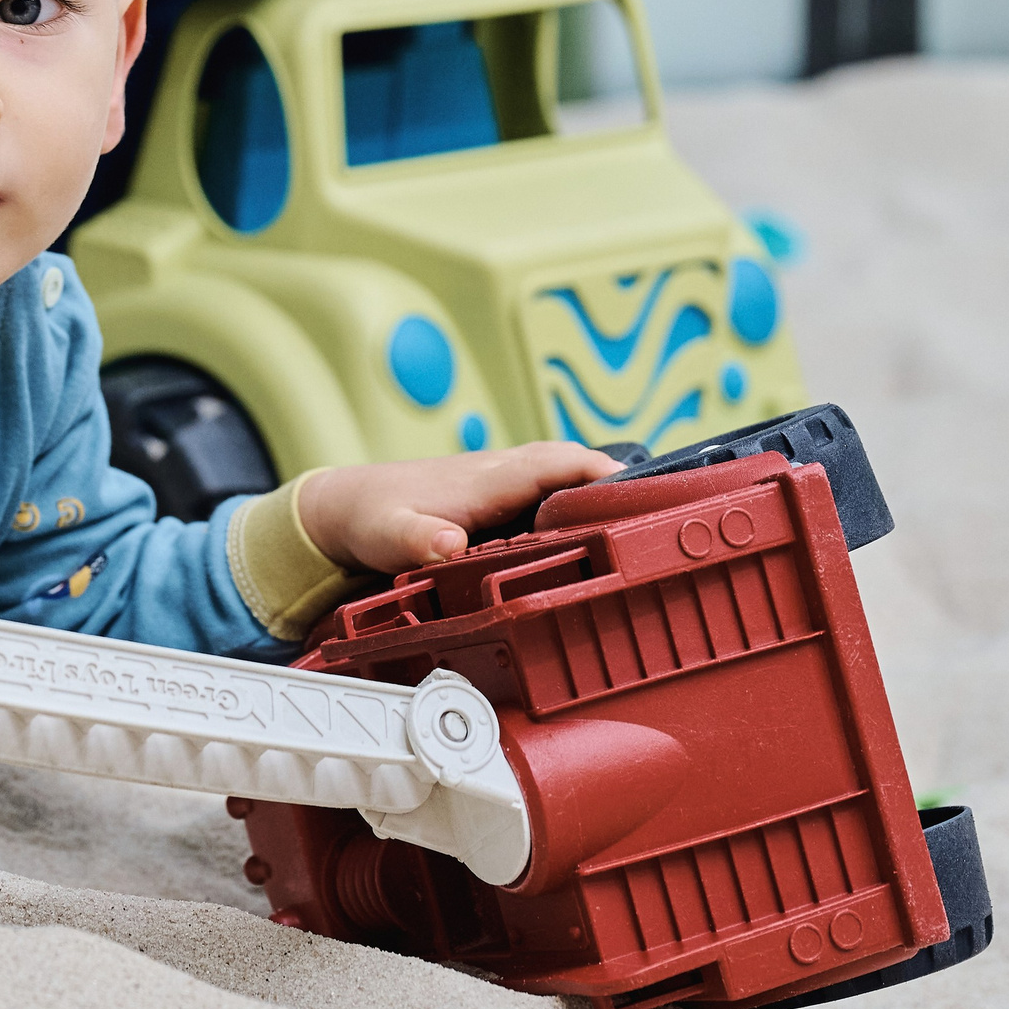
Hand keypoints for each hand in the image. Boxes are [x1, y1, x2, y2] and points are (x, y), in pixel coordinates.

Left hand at [295, 442, 621, 575]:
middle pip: (572, 467)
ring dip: (601, 496)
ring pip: (564, 481)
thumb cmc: (370, 517)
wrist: (346, 507)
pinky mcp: (499, 504)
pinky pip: (550, 498)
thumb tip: (449, 545)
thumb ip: (416, 540)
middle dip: (617, 483)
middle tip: (661, 513)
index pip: (556, 464)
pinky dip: (577, 509)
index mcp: (487, 478)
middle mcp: (502, 475)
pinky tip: (597, 540)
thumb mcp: (386, 534)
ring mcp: (503, 488)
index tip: (640, 489)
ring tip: (645, 530)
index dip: (600, 472)